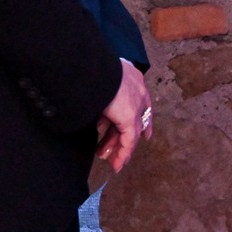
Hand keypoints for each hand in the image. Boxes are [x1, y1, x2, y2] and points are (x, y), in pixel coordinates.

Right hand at [95, 58, 152, 172]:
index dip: (141, 118)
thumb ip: (98, 95)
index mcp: (131, 77)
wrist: (88, 67)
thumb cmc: (86, 72)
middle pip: (134, 119)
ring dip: (119, 148)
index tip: (144, 134)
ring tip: (112, 161)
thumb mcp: (96, 82)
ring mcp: (135, 103)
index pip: (141, 101)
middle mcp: (137, 90)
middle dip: (121, 138)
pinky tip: (118, 164)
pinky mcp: (129, 116)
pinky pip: (129, 139)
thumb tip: (92, 106)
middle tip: (111, 151)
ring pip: (131, 131)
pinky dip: (123, 152)